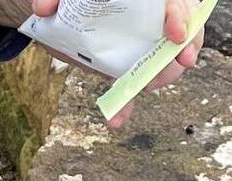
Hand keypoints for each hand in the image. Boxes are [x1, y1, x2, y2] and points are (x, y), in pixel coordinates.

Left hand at [17, 0, 204, 128]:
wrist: (59, 17)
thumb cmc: (72, 0)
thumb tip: (43, 8)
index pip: (175, 1)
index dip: (181, 15)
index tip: (175, 33)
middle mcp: (151, 17)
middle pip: (185, 30)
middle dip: (188, 46)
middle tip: (183, 62)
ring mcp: (143, 44)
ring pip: (167, 59)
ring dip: (162, 75)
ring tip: (146, 86)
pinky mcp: (129, 66)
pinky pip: (135, 86)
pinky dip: (126, 103)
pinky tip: (115, 118)